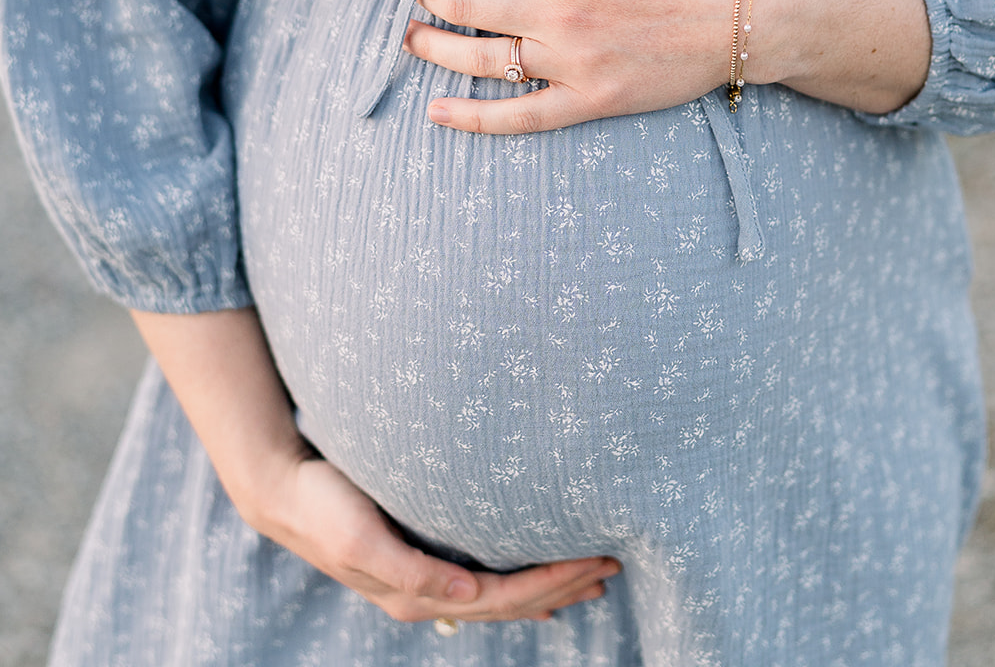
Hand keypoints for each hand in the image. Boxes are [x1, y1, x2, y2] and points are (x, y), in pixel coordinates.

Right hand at [249, 451, 619, 622]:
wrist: (283, 490)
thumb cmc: (323, 506)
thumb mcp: (360, 537)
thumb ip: (411, 571)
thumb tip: (467, 597)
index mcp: (418, 593)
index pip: (503, 598)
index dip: (552, 582)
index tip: (595, 562)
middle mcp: (427, 594)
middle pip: (510, 602)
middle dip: (563, 584)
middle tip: (612, 566)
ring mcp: (425, 579)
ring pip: (501, 594)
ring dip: (547, 586)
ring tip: (591, 577)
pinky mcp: (420, 557)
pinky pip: (482, 580)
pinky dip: (517, 585)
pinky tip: (538, 585)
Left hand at [404, 0, 745, 133]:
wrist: (741, 13)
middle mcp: (558, 11)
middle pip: (464, 5)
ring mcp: (572, 60)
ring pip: (480, 59)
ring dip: (435, 48)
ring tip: (411, 39)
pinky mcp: (590, 100)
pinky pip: (520, 116)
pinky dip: (473, 117)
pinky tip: (437, 111)